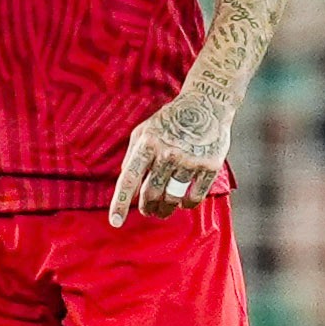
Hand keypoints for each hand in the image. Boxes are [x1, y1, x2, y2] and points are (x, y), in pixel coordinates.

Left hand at [109, 90, 230, 224]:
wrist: (206, 103)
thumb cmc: (170, 119)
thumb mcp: (144, 130)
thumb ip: (133, 154)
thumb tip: (125, 179)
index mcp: (148, 143)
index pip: (129, 179)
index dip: (120, 202)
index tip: (115, 222)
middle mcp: (168, 152)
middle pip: (151, 193)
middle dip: (147, 208)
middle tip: (148, 211)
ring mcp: (190, 159)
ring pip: (172, 198)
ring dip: (165, 209)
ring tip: (163, 211)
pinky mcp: (209, 165)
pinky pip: (194, 197)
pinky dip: (186, 205)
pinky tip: (183, 203)